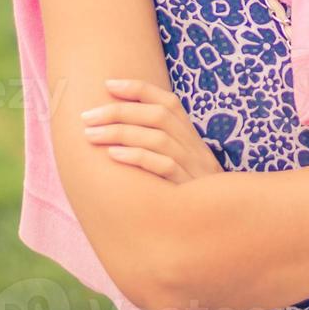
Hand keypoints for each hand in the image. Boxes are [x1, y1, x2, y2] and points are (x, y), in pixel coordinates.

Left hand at [80, 78, 224, 183]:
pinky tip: (113, 156)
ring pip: (158, 137)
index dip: (139, 89)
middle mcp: (194, 146)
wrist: (222, 224)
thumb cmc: (188, 191)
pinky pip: (164, 166)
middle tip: (86, 116)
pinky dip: (137, 157)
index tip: (107, 84)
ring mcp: (193, 166)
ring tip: (90, 135)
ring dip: (120, 132)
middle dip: (118, 111)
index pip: (168, 101)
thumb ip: (157, 143)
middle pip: (157, 115)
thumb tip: (117, 126)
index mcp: (191, 135)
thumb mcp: (180, 162)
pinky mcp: (188, 189)